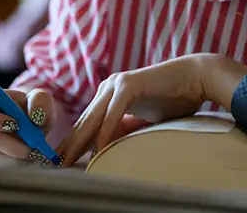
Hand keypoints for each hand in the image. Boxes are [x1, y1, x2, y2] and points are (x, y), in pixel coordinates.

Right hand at [0, 89, 54, 166]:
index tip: (16, 124)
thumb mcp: (39, 98)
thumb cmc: (31, 107)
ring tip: (33, 151)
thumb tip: (35, 115)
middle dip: (12, 142)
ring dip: (13, 155)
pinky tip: (28, 158)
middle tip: (33, 144)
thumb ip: (39, 101)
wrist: (34, 123)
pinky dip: (14, 163)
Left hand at [57, 55, 208, 166]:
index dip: (74, 144)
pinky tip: (98, 150)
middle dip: (69, 146)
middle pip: (85, 122)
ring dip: (80, 143)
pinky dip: (106, 133)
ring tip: (66, 163)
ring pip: (94, 119)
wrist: (193, 78)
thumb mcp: (143, 120)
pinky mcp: (129, 85)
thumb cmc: (171, 99)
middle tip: (53, 167)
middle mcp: (108, 88)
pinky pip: (114, 114)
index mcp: (109, 96)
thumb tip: (108, 147)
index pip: (88, 124)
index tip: (61, 164)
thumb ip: (125, 129)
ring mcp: (117, 85)